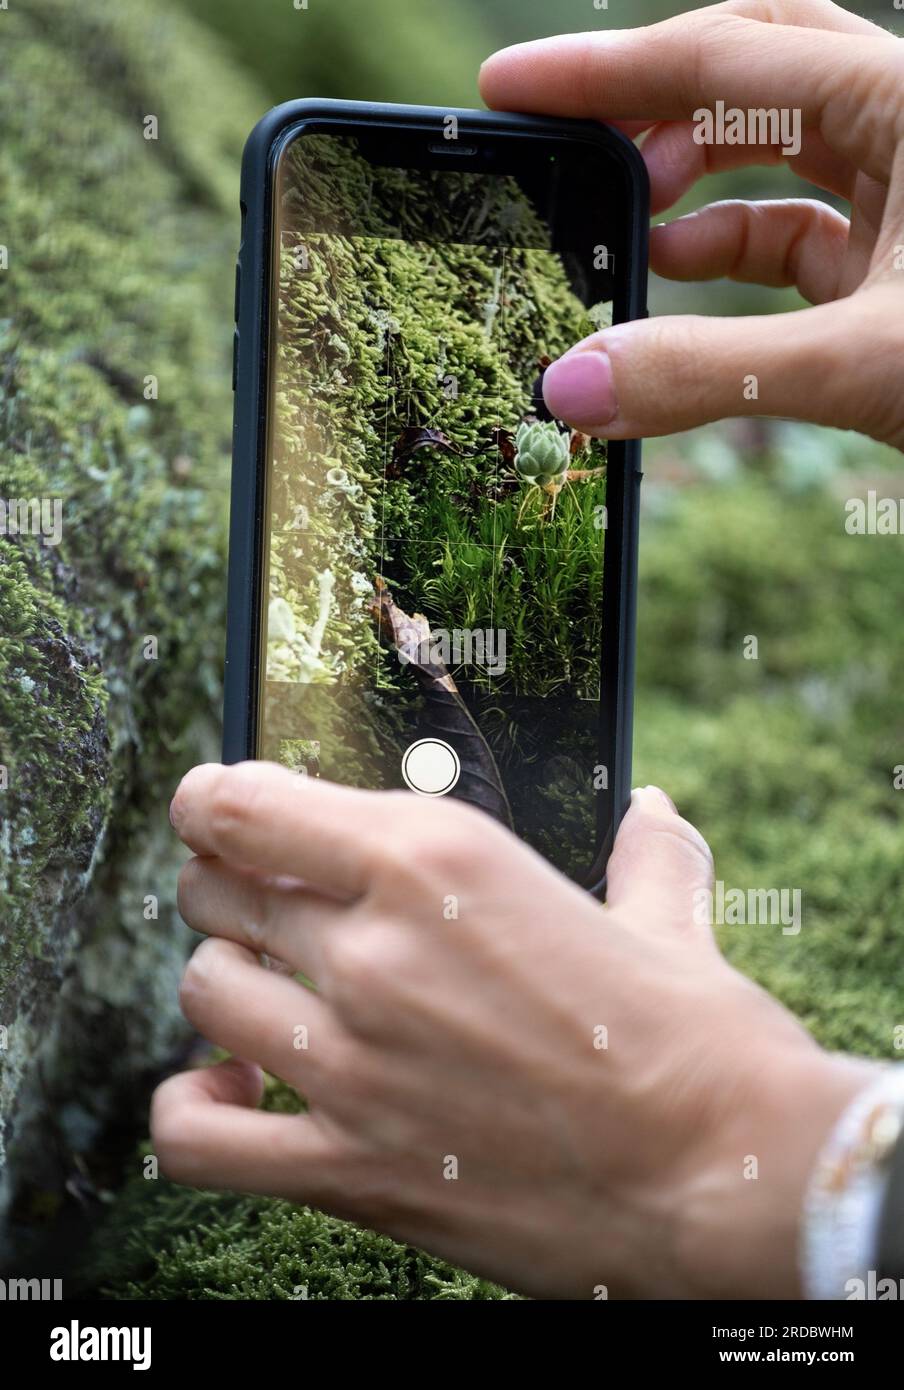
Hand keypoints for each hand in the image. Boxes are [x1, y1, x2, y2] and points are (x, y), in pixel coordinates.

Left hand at [152, 763, 872, 1298]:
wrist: (728, 1177)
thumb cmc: (700, 1043)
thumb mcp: (666, 922)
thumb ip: (647, 857)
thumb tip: (655, 816)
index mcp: (437, 860)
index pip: (244, 804)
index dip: (212, 800)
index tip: (215, 808)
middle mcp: (375, 950)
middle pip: (216, 890)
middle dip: (227, 886)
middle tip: (263, 902)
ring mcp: (350, 1063)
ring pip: (203, 989)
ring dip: (224, 981)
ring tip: (266, 990)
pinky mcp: (349, 1168)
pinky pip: (197, 1137)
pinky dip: (192, 1108)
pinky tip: (231, 1090)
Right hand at [480, 0, 903, 448]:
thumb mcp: (859, 361)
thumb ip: (712, 371)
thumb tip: (571, 387)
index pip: (726, 53)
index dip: (604, 72)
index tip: (511, 88)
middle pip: (750, 73)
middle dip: (648, 106)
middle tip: (564, 146)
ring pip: (779, 149)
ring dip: (687, 185)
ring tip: (617, 229)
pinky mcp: (903, 259)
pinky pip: (803, 227)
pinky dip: (730, 249)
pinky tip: (677, 274)